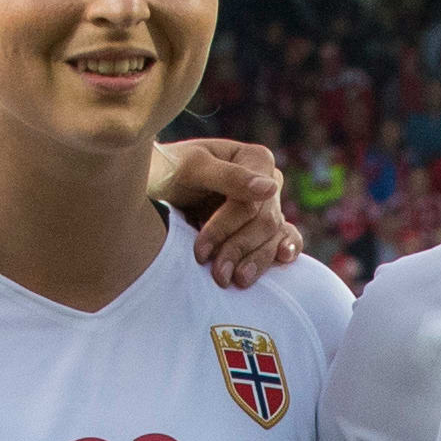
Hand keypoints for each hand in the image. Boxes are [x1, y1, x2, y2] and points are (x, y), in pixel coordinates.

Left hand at [151, 138, 304, 286]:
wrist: (154, 184)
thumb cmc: (168, 170)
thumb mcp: (191, 168)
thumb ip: (229, 176)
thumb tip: (271, 188)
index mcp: (256, 160)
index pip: (250, 202)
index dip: (226, 228)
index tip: (200, 251)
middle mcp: (268, 182)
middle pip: (264, 222)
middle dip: (239, 249)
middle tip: (218, 275)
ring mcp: (269, 205)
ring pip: (274, 236)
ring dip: (257, 261)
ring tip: (238, 281)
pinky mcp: (265, 226)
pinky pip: (285, 239)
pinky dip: (286, 249)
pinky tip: (283, 259)